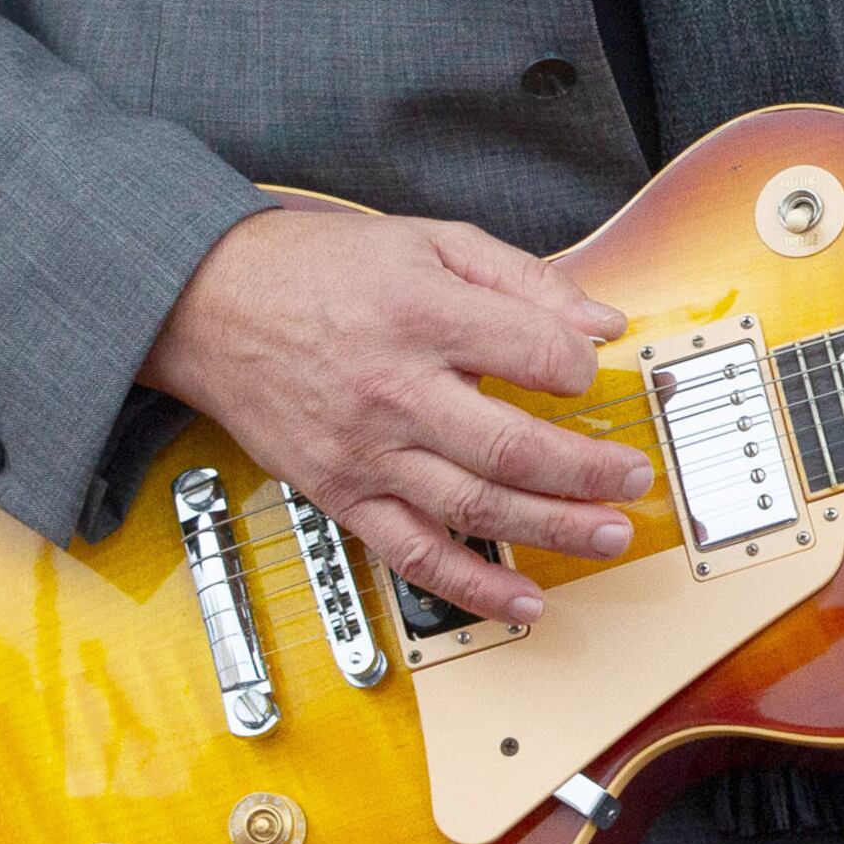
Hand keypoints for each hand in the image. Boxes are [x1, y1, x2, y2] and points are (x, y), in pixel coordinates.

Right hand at [139, 205, 644, 624]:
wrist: (208, 303)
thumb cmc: (320, 267)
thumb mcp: (429, 240)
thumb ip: (522, 278)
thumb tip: (602, 320)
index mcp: (422, 315)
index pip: (535, 354)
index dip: (582, 367)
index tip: (595, 372)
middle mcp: (395, 390)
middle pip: (513, 447)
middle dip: (589, 470)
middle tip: (634, 478)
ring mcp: (366, 451)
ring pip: (474, 507)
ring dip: (553, 529)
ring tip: (609, 535)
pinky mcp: (340, 494)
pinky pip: (413, 555)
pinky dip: (472, 588)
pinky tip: (524, 602)